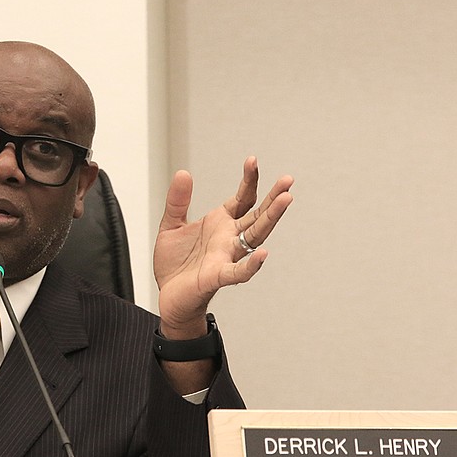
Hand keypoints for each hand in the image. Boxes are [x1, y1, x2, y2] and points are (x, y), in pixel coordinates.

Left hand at [154, 157, 293, 338]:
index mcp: (220, 223)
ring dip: (270, 219)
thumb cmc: (175, 264)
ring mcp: (226, 256)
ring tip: (285, 200)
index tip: (253, 161)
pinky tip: (262, 254)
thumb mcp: (171, 225)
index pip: (242, 199)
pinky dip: (251, 264)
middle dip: (273, 198)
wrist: (168, 295)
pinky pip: (238, 271)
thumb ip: (178, 201)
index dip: (249, 181)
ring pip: (255, 237)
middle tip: (288, 180)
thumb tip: (183, 173)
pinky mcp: (217, 276)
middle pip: (257, 215)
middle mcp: (229, 238)